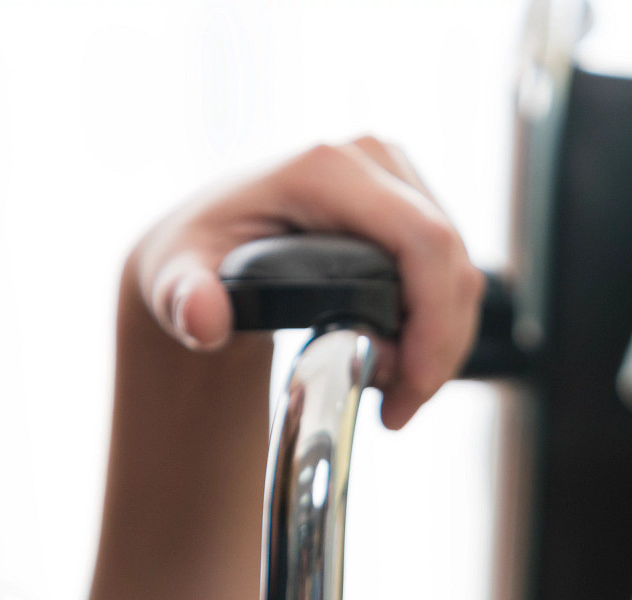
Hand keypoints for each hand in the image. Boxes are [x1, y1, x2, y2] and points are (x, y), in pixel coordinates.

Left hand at [129, 137, 483, 428]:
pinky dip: (437, 328)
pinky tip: (399, 365)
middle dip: (437, 348)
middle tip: (395, 407)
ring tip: (390, 393)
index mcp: (327, 169)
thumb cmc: (194, 257)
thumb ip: (184, 301)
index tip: (409, 386)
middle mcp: (372, 159)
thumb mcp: (172, 280)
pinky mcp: (411, 203)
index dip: (433, 321)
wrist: (204, 242)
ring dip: (440, 345)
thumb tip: (202, 319)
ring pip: (459, 272)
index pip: (422, 241)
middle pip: (450, 262)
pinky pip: (450, 272)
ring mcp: (397, 177)